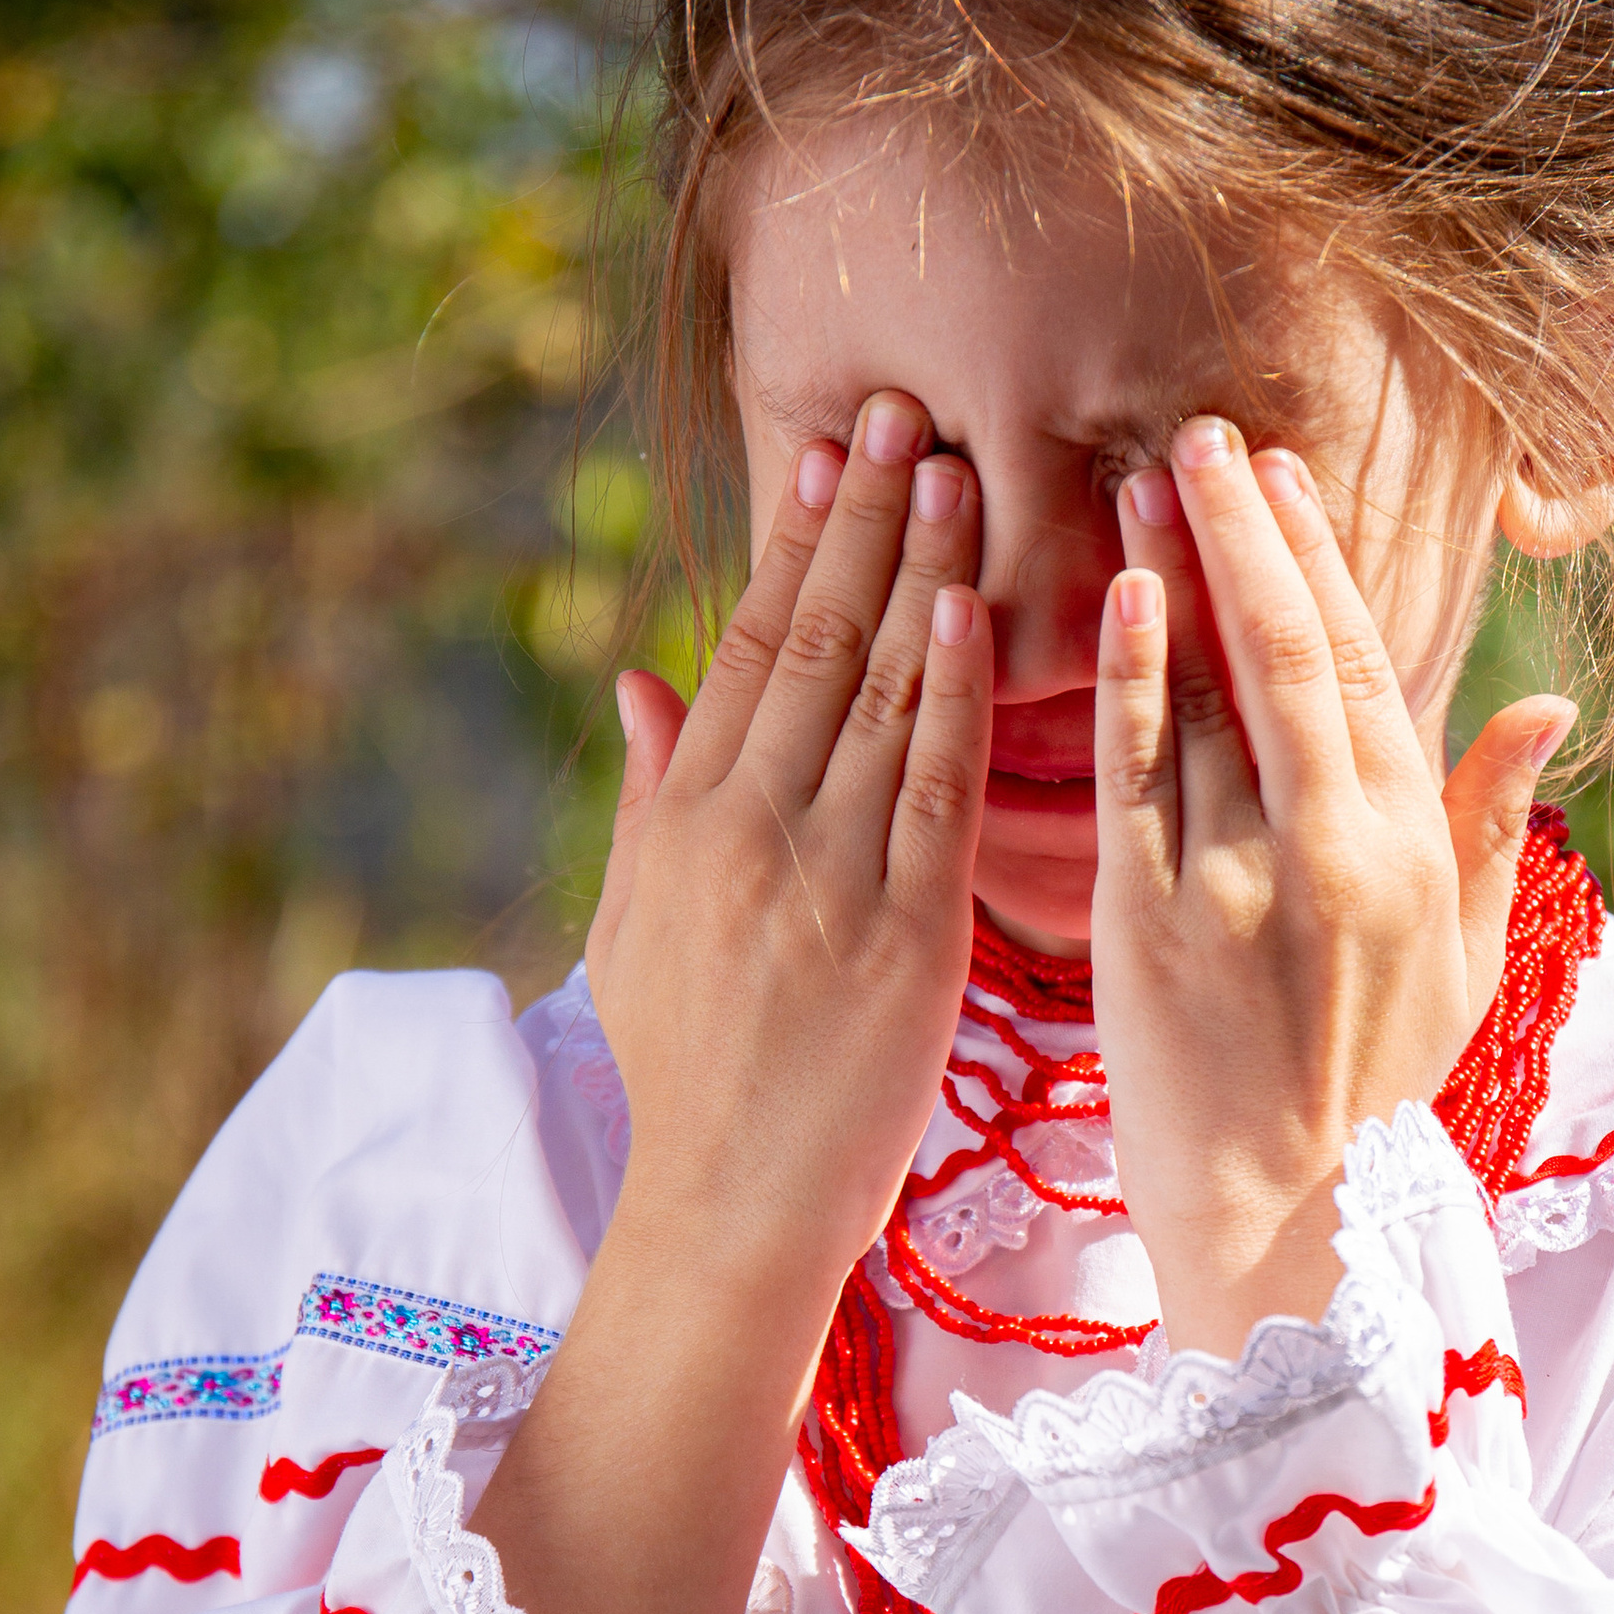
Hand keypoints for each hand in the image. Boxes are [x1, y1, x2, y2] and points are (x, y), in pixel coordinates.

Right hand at [585, 389, 995, 1308]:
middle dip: (866, 519)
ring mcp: (830, 875)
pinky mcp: (907, 932)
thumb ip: (650, 795)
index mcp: (688, 818)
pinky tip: (977, 610)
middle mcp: (752, 828)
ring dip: (923, 572)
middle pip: (817, 643)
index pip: (751, 646)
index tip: (831, 451)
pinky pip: (937, 789)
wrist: (734, 1202)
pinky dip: (955, 695)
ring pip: (880, 694)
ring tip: (960, 470)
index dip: (797, 541)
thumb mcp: (636, 927)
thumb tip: (644, 676)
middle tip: (906, 411)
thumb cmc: (690, 1073)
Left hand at [1091, 419, 1570, 1358]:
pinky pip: (1136, 777)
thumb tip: (1542, 712)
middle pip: (1295, 656)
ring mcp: (1240, 885)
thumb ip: (1493, 829)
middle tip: (1206, 434)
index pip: (1369, 671)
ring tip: (1139, 477)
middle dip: (1250, 534)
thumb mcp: (1465, 964)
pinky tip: (1114, 594)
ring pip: (1211, 697)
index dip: (1324, 564)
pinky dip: (1128, 679)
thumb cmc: (1370, 1091)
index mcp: (1412, 852)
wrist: (1287, 1222)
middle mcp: (1336, 853)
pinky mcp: (1150, 925)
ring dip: (1175, 573)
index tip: (1284, 476)